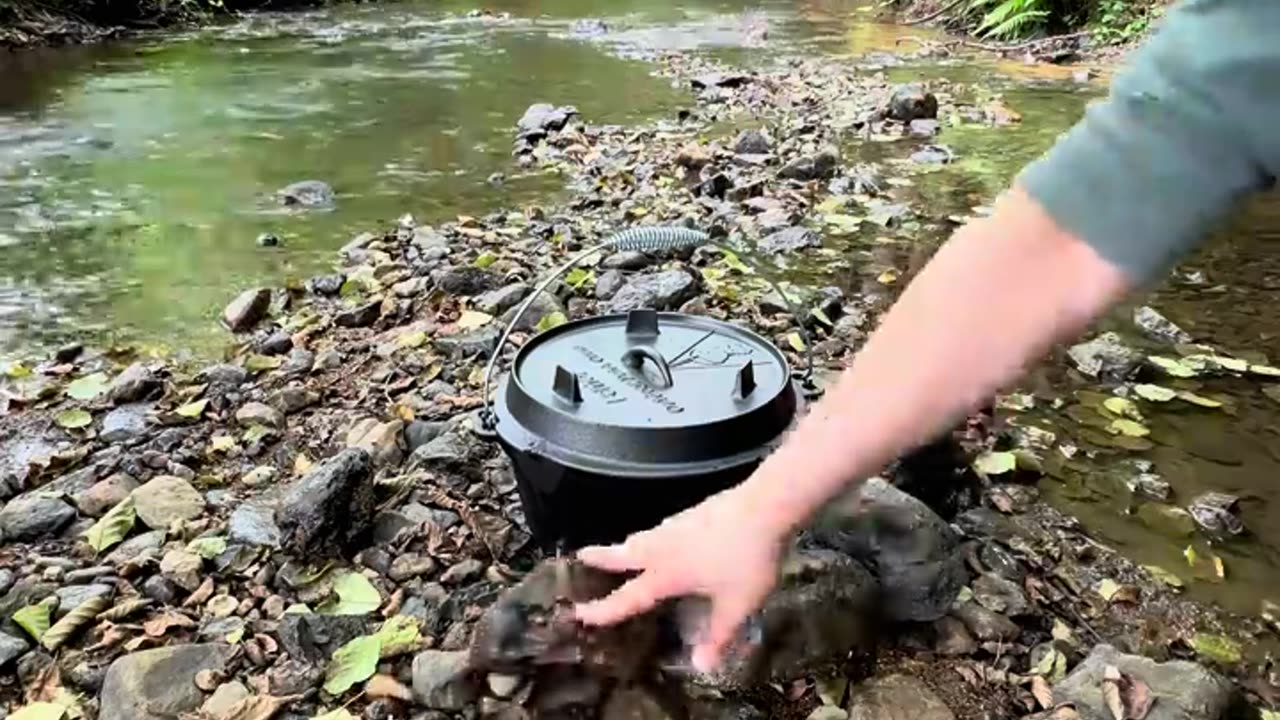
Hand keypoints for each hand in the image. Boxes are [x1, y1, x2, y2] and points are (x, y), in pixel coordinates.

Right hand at [572, 483, 787, 672]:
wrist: (764, 506)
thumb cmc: (746, 559)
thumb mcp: (737, 605)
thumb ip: (718, 635)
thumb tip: (700, 665)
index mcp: (667, 574)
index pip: (628, 597)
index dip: (604, 609)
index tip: (580, 614)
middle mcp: (662, 547)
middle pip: (623, 554)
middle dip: (600, 557)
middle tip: (581, 556)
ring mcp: (676, 525)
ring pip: (642, 538)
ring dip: (626, 545)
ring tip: (622, 549)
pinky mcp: (693, 512)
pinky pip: (661, 529)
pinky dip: (652, 537)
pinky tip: (666, 537)